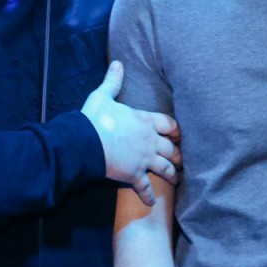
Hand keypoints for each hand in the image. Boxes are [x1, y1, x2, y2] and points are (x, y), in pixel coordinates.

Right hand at [82, 61, 181, 205]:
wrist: (85, 143)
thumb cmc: (95, 118)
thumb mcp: (103, 96)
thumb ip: (113, 81)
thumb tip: (118, 63)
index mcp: (145, 121)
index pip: (169, 124)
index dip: (176, 130)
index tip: (180, 135)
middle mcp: (149, 141)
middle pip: (171, 149)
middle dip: (177, 155)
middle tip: (181, 160)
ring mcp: (143, 160)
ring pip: (164, 169)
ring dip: (171, 175)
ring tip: (176, 180)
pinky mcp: (134, 175)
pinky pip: (145, 188)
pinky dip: (148, 197)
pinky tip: (152, 203)